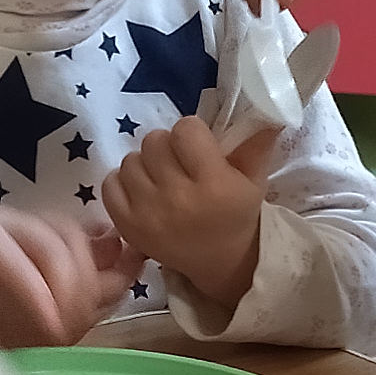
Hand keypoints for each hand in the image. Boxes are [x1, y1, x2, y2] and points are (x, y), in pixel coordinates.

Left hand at [0, 207, 134, 346]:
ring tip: (94, 313)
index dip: (38, 294)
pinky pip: (82, 237)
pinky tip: (123, 271)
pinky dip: (105, 255)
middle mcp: (9, 221)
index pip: (15, 259)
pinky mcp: (45, 230)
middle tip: (72, 330)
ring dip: (93, 276)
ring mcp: (31, 222)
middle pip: (55, 246)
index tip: (53, 332)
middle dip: (72, 290)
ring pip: (75, 239)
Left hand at [99, 118, 277, 313]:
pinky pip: (109, 184)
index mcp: (214, 184)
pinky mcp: (127, 226)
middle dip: (167, 147)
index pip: (185, 130)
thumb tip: (266, 112)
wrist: (220, 262)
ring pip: (130, 160)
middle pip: (154, 141)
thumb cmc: (236, 215)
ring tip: (161, 179)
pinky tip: (142, 191)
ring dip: (145, 164)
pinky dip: (123, 182)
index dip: (191, 133)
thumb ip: (255, 143)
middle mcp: (178, 198)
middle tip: (179, 163)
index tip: (198, 147)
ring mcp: (148, 214)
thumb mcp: (253, 179)